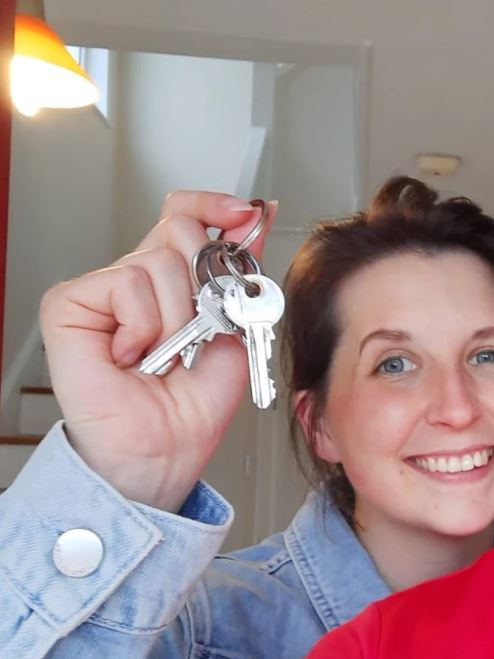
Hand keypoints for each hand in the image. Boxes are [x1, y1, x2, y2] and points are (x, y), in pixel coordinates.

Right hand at [40, 191, 276, 510]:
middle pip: (178, 227)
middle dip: (206, 281)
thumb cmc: (193, 406)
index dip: (215, 207)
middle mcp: (139, 279)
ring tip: (167, 354)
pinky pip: (125, 282)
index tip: (246, 215)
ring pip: (159, 259)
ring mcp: (103, 290)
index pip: (186, 214)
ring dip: (179, 317)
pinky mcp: (70, 303)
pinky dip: (145, 324)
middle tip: (203, 328)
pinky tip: (135, 355)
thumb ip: (240, 273)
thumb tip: (257, 218)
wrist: (166, 451)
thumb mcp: (236, 330)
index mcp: (176, 282)